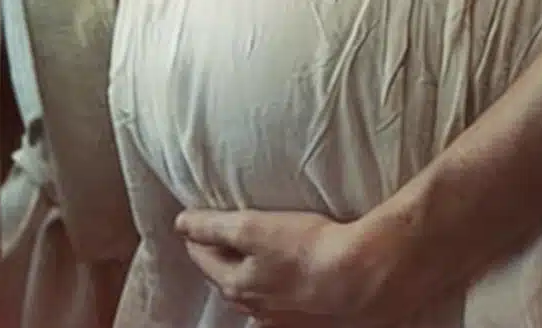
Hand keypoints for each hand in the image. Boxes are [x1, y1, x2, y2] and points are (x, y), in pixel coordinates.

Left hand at [173, 207, 432, 326]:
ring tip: (258, 262)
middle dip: (222, 261)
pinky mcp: (309, 322)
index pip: (203, 258)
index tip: (194, 224)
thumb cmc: (305, 248)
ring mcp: (282, 320)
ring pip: (256, 298)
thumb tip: (181, 223)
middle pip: (228, 281)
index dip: (197, 237)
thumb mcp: (252, 227)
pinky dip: (280, 294)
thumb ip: (213, 226)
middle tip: (222, 240)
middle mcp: (254, 309)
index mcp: (235, 285)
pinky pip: (285, 307)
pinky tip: (291, 286)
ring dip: (252, 280)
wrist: (360, 278)